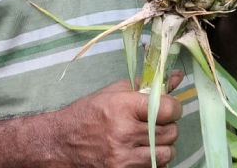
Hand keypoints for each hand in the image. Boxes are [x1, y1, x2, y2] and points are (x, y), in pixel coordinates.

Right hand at [56, 72, 182, 167]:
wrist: (59, 143)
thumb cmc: (87, 114)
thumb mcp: (115, 93)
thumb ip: (148, 87)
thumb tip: (178, 77)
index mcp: (123, 107)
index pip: (169, 109)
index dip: (173, 108)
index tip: (168, 109)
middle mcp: (124, 132)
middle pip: (171, 132)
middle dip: (168, 127)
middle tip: (156, 125)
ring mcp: (122, 157)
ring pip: (167, 153)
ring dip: (162, 146)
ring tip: (148, 140)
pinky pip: (154, 167)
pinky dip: (152, 161)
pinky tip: (140, 152)